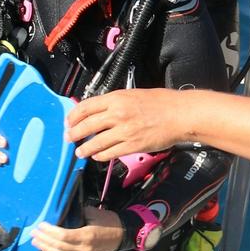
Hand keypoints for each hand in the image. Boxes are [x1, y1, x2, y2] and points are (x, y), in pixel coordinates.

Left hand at [31, 205, 125, 250]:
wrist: (122, 234)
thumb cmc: (108, 221)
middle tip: (33, 233)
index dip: (50, 231)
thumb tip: (61, 213)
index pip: (63, 236)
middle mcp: (84, 249)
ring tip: (36, 242)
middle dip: (44, 240)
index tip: (41, 225)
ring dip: (46, 249)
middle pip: (59, 247)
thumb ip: (76, 213)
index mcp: (87, 236)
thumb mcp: (93, 212)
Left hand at [67, 89, 193, 161]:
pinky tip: (97, 156)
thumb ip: (115, 102)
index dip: (74, 115)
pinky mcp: (132, 146)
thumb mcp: (133, 94)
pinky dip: (100, 156)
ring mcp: (124, 131)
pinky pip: (110, 153)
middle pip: (87, 125)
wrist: (180, 114)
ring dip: (84, 148)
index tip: (68, 121)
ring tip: (79, 152)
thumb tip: (99, 110)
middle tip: (68, 138)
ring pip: (96, 142)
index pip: (86, 107)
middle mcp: (117, 114)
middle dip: (74, 133)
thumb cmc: (161, 102)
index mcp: (116, 98)